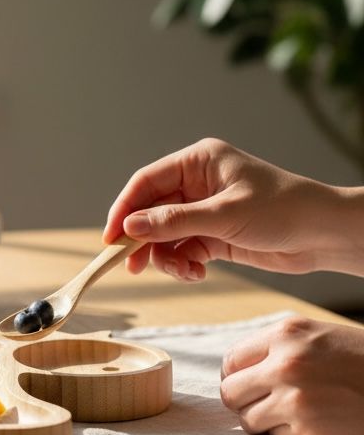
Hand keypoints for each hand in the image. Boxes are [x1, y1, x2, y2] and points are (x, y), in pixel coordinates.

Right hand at [103, 137, 348, 280]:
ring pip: (164, 235)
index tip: (111, 239)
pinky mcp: (214, 234)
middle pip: (151, 211)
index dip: (124, 210)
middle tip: (133, 266)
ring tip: (183, 271)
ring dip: (166, 257)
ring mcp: (204, 210)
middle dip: (143, 240)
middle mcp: (197, 183)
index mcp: (198, 161)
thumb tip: (129, 227)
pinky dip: (183, 264)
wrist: (324, 235)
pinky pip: (183, 249)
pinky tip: (197, 272)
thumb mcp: (225, 215)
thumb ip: (174, 221)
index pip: (146, 182)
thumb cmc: (283, 210)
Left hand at [220, 317, 363, 434]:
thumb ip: (275, 348)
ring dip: (265, 420)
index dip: (238, 376)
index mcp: (285, 334)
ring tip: (296, 412)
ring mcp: (295, 400)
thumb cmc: (359, 361)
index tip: (251, 383)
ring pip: (248, 419)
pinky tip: (314, 423)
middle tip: (268, 402)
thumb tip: (230, 373)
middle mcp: (286, 364)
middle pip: (231, 392)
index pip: (231, 361)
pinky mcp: (308, 433)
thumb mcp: (317, 336)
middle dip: (245, 400)